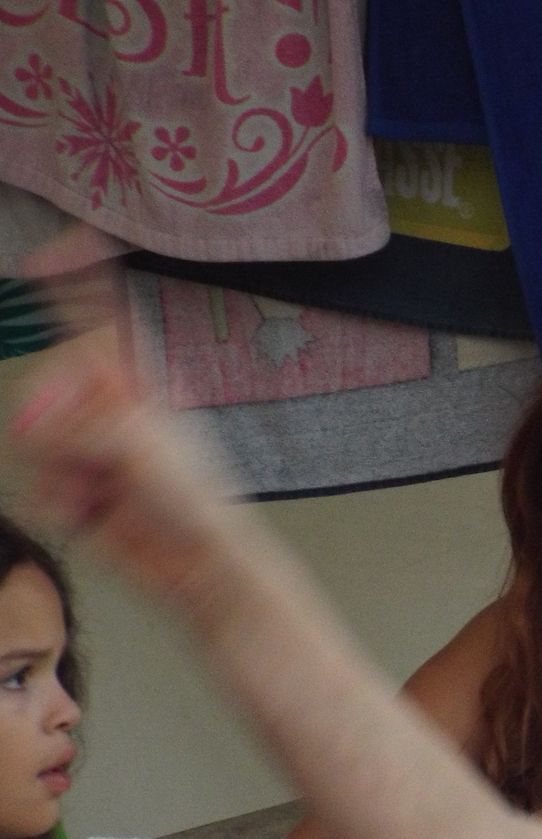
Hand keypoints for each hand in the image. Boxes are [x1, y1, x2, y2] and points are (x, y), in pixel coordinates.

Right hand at [8, 285, 241, 599]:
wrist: (199, 568)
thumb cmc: (196, 503)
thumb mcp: (145, 447)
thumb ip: (85, 424)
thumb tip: (31, 425)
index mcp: (137, 387)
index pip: (103, 323)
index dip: (77, 284)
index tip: (46, 256)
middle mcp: (111, 411)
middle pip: (46, 388)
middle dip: (47, 420)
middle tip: (71, 451)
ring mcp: (91, 449)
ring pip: (33, 439)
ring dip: (54, 469)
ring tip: (94, 492)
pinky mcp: (76, 489)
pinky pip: (37, 481)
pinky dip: (53, 498)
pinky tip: (85, 513)